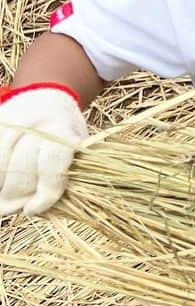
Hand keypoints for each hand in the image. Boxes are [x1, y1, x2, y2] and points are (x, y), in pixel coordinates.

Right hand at [0, 84, 87, 216]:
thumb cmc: (63, 129)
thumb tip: (39, 209)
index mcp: (62, 129)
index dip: (45, 193)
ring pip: (0, 165)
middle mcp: (36, 124)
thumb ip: (63, 172)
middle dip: (17, 196)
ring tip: (4, 201)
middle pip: (21, 170)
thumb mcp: (76, 143)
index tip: (35, 209)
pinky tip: (0, 185)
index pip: (52, 166)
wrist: (46, 95)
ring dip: (0, 189)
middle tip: (15, 207)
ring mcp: (12, 122)